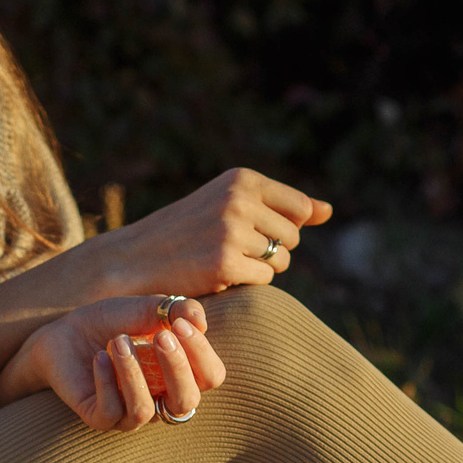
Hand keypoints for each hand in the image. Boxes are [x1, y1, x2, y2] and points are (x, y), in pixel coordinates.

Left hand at [0, 294, 225, 428]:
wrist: (65, 332)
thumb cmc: (112, 322)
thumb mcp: (146, 309)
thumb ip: (176, 310)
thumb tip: (199, 322)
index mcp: (182, 375)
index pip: (211, 376)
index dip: (201, 352)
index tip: (179, 324)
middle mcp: (162, 400)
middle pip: (188, 401)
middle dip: (177, 367)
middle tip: (160, 335)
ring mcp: (130, 413)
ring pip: (145, 410)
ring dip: (133, 372)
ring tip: (118, 340)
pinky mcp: (99, 418)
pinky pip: (111, 412)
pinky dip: (106, 382)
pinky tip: (99, 356)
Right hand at [85, 168, 331, 296]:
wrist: (133, 258)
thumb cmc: (185, 232)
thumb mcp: (230, 205)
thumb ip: (280, 206)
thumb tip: (329, 210)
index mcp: (241, 179)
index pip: (299, 208)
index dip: (281, 226)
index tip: (248, 229)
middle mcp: (238, 200)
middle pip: (293, 237)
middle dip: (272, 249)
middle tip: (231, 249)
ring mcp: (232, 231)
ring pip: (281, 261)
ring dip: (259, 268)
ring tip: (222, 260)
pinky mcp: (225, 263)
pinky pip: (264, 280)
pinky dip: (245, 283)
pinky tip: (216, 275)